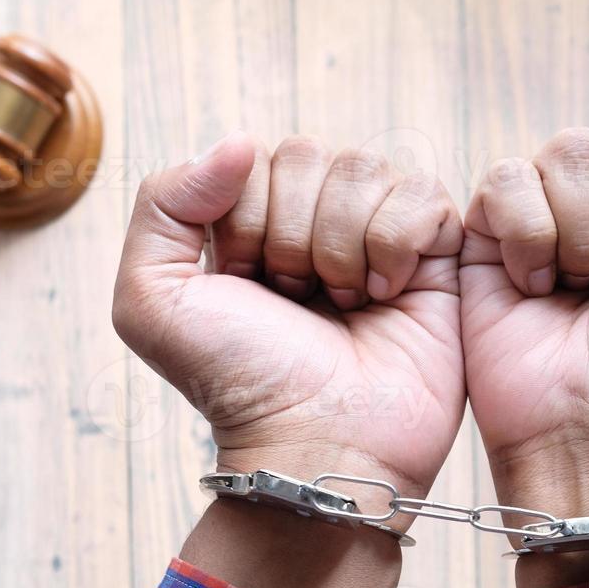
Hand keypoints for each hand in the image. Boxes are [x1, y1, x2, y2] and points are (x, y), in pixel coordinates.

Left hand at [113, 132, 463, 587]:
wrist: (320, 445)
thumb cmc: (239, 384)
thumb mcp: (151, 300)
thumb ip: (162, 203)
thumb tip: (237, 143)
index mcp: (250, 220)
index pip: (253, 157)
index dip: (248, 220)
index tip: (252, 288)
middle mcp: (315, 219)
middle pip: (312, 155)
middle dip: (297, 236)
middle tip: (302, 302)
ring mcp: (377, 233)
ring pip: (367, 169)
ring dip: (347, 246)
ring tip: (346, 306)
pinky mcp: (437, 253)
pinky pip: (423, 194)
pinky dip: (399, 245)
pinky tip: (387, 296)